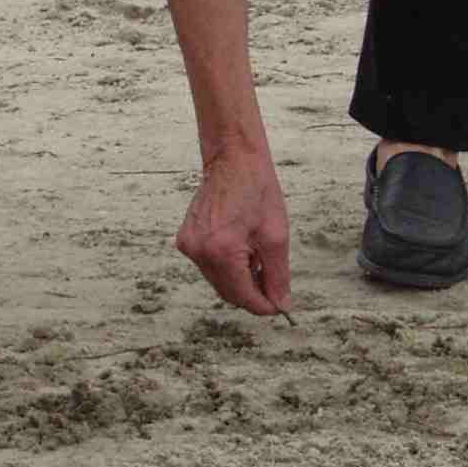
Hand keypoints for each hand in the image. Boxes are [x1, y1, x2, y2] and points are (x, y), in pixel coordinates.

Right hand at [175, 147, 292, 316]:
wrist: (233, 160)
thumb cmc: (256, 192)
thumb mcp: (275, 237)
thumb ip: (277, 276)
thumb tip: (281, 305)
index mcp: (222, 252)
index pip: (243, 297)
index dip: (264, 305)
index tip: (279, 306)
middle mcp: (199, 252)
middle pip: (228, 293)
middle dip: (252, 292)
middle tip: (272, 281)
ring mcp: (189, 246)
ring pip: (218, 281)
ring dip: (239, 279)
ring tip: (256, 255)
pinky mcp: (186, 239)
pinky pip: (208, 266)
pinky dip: (226, 265)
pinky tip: (240, 247)